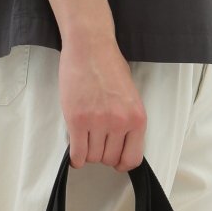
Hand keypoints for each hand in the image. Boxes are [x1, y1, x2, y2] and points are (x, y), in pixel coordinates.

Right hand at [58, 32, 146, 170]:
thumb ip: (128, 120)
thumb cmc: (109, 66)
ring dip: (88, 153)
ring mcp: (98, 122)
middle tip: (96, 143)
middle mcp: (120, 123)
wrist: (90, 47)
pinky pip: (77, 152)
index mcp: (137, 118)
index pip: (132, 157)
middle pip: (109, 158)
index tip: (115, 161)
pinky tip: (75, 153)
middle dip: (102, 155)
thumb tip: (121, 143)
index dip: (122, 163)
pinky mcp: (77, 120)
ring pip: (93, 157)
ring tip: (85, 140)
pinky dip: (75, 158)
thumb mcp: (130, 96)